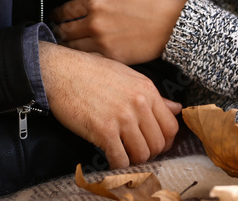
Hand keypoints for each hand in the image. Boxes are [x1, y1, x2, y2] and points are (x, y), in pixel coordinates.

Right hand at [39, 41, 180, 168]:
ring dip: (134, 160)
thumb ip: (153, 95)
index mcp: (147, 89)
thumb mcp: (127, 76)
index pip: (171, 126)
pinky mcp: (104, 130)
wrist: (61, 71)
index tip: (155, 145)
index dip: (165, 141)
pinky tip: (110, 158)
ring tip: (123, 155)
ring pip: (142, 154)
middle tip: (136, 152)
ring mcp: (122, 117)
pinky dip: (117, 165)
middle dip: (150, 153)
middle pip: (159, 143)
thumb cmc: (91, 72)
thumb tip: (176, 108)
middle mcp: (139, 103)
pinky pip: (120, 159)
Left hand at [51, 0, 186, 64]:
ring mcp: (103, 43)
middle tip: (56, 30)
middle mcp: (95, 24)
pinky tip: (81, 56)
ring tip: (65, 44)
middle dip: (58, 29)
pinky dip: (81, 58)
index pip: (65, 9)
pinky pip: (88, 60)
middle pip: (65, 30)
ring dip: (66, 45)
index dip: (57, 13)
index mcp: (96, 2)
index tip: (55, 15)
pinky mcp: (113, 58)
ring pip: (73, 47)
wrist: (176, 24)